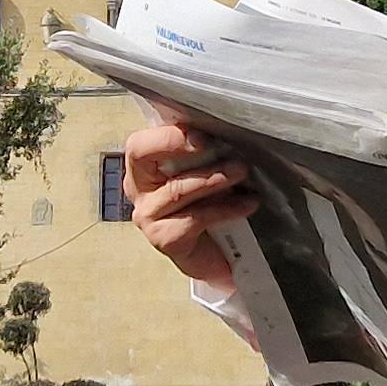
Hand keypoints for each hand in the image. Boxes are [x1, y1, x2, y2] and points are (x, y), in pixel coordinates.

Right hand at [121, 110, 245, 299]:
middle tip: (216, 146)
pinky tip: (247, 203)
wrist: (217, 255)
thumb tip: (225, 130)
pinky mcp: (164, 238)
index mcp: (143, 167)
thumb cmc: (208, 206)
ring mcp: (147, 215)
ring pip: (178, 189)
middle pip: (142, 156)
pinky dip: (226, 208)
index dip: (168, 136)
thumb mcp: (203, 172)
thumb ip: (202, 152)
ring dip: (214, 178)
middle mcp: (139, 189)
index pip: (140, 143)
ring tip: (241, 171)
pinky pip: (196, 217)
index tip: (202, 135)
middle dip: (181, 147)